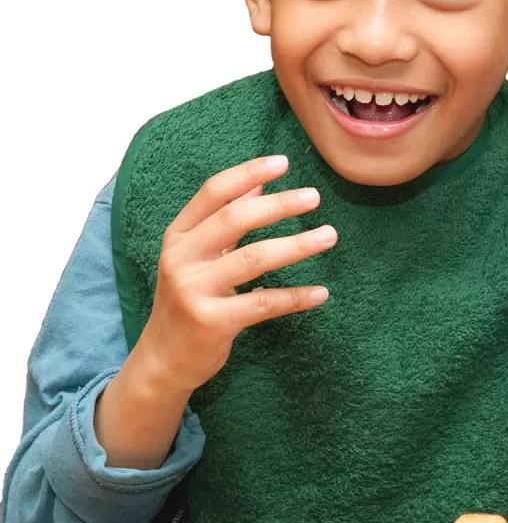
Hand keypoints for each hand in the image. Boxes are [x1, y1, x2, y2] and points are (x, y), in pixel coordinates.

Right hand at [137, 154, 336, 394]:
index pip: (213, 192)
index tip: (283, 163)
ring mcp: (194, 290)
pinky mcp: (212, 322)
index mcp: (179, 235)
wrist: (163, 359)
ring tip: (329, 235)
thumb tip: (257, 184)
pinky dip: (295, 297)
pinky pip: (263, 303)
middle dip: (279, 205)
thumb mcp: (196, 254)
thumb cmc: (188, 297)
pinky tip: (321, 292)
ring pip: (254, 258)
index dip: (248, 173)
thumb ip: (223, 219)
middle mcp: (182, 258)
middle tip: (313, 196)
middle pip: (234, 219)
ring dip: (297, 245)